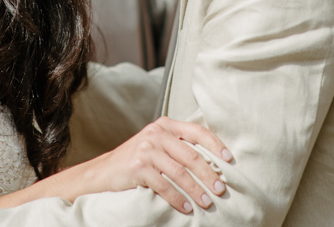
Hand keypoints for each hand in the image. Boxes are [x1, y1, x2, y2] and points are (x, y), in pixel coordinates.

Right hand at [83, 116, 231, 212]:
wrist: (104, 171)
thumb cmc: (135, 159)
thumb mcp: (156, 144)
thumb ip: (177, 146)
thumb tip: (211, 161)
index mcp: (165, 125)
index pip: (197, 131)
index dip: (215, 144)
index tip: (230, 159)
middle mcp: (156, 133)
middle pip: (191, 155)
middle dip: (209, 174)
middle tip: (221, 189)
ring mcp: (146, 149)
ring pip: (180, 173)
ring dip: (196, 190)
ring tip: (207, 202)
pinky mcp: (138, 167)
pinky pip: (164, 186)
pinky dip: (177, 199)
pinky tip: (186, 208)